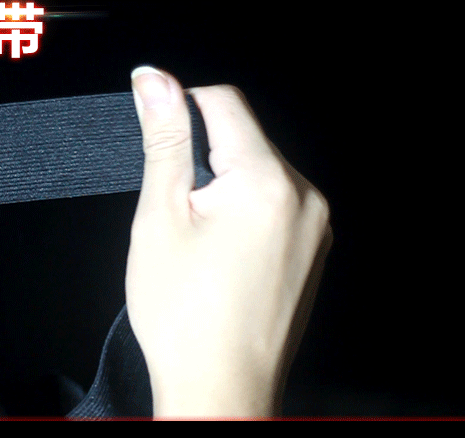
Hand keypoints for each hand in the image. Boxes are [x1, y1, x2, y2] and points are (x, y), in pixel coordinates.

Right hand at [126, 67, 331, 417]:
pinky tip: (220, 253)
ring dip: (224, 185)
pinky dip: (244, 211)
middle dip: (204, 155)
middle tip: (175, 208)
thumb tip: (154, 82)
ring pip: (260, 172)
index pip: (225, 102)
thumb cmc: (185, 316)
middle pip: (246, 138)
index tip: (158, 125)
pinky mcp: (313, 251)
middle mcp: (304, 198)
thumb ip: (165, 140)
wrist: (221, 389)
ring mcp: (315, 227)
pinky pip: (276, 205)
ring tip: (198, 239)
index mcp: (267, 182)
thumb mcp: (161, 215)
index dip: (182, 104)